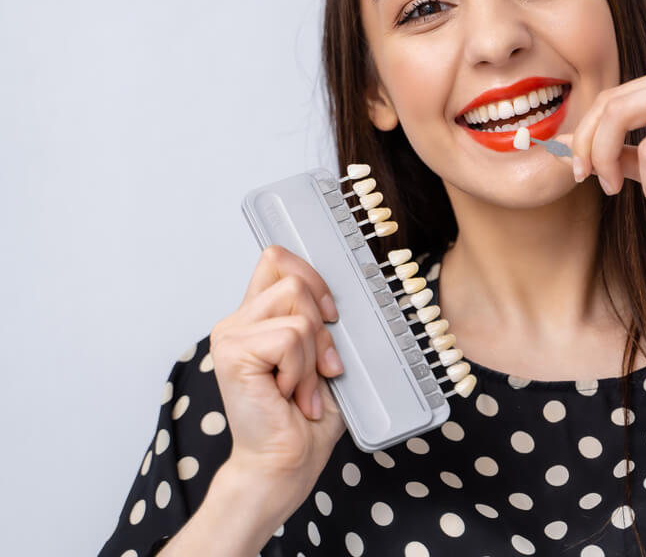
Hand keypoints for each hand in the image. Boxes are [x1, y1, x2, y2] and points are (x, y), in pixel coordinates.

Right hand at [208, 245, 346, 518]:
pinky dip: (302, 369)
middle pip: (293, 279)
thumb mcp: (323, 356)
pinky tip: (288, 395)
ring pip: (297, 310)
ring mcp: (231, 335)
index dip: (312, 276)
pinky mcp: (232, 352)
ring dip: (312, 355)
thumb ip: (320, 320)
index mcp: (258, 317)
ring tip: (301, 387)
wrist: (287, 461)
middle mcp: (239, 321)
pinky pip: (290, 337)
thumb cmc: (306, 417)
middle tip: (319, 367)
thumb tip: (338, 294)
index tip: (331, 314)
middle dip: (321, 326)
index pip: (277, 259)